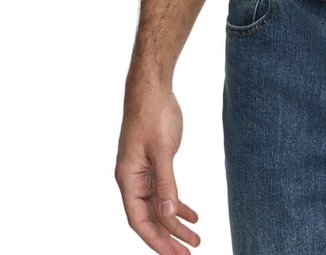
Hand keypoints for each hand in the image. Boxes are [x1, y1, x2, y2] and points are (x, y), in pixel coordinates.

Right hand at [116, 86, 199, 252]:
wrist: (151, 87)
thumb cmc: (153, 114)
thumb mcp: (163, 150)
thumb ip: (166, 183)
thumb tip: (168, 215)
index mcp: (128, 178)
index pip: (139, 220)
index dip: (156, 240)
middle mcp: (132, 179)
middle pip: (150, 217)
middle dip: (169, 237)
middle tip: (189, 253)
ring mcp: (142, 171)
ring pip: (158, 206)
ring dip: (176, 223)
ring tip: (196, 238)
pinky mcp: (153, 163)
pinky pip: (164, 191)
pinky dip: (177, 203)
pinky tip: (193, 214)